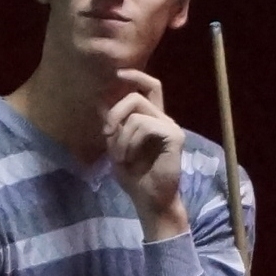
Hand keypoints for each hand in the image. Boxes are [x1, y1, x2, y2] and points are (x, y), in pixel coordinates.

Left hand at [104, 70, 188, 237]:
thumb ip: (113, 125)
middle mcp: (164, 119)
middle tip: (106, 132)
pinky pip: (145, 125)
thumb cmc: (135, 178)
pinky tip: (129, 158)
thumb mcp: (116, 147)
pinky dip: (130, 141)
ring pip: (137, 112)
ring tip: (119, 156)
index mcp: (153, 120)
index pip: (150, 87)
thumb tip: (101, 100)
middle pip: (137, 96)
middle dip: (115, 111)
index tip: (117, 74)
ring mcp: (171, 127)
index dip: (136, 76)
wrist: (150, 201)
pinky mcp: (174, 136)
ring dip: (120, 135)